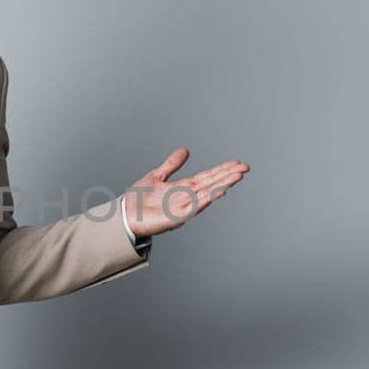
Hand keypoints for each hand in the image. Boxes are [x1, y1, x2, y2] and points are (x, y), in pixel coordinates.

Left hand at [122, 148, 248, 237]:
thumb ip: (172, 164)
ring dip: (223, 185)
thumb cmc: (138, 200)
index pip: (208, 177)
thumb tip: (186, 151)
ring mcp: (183, 208)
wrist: (123, 215)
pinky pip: (194, 208)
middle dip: (228, 176)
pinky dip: (206, 200)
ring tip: (238, 176)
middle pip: (212, 184)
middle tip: (245, 168)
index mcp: (183, 188)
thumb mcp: (157, 176)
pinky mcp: (176, 218)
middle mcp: (186, 197)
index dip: (222, 170)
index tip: (237, 163)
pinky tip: (218, 192)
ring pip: (208, 194)